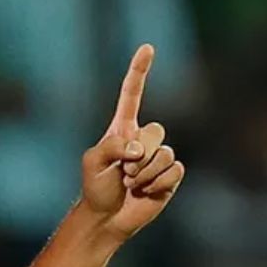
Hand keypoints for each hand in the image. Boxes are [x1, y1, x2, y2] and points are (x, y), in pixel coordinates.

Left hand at [79, 44, 183, 237]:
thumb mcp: (92, 162)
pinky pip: (174, 170)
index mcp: (123, 129)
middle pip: (156, 132)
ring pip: (165, 153)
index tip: (148, 48)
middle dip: (138, 156)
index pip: (133, 94)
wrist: (107, 218)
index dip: (140, 71)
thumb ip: (112, 146)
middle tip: (122, 172)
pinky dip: (157, 183)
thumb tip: (139, 149)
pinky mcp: (170, 176)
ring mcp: (158, 157)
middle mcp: (143, 139)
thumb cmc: (96, 188)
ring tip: (131, 183)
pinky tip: (145, 192)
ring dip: (145, 173)